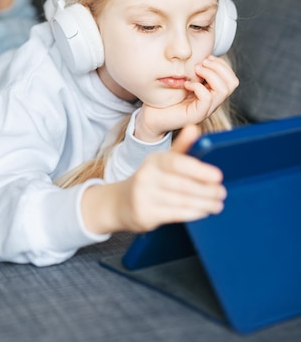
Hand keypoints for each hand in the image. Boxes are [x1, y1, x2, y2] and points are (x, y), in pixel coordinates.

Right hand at [81, 125, 226, 234]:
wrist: (120, 203)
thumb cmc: (149, 180)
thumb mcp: (161, 162)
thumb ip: (181, 146)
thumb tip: (195, 127)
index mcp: (153, 161)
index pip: (176, 162)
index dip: (198, 169)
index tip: (218, 176)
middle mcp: (146, 176)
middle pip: (182, 184)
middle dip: (206, 190)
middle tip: (222, 192)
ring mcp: (144, 196)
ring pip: (181, 200)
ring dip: (204, 203)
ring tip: (218, 203)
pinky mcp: (145, 214)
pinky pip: (174, 214)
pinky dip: (193, 213)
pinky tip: (204, 211)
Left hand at [135, 56, 238, 141]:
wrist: (153, 116)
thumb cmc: (167, 97)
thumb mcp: (184, 79)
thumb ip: (195, 71)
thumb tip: (203, 55)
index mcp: (212, 92)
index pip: (231, 78)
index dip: (221, 64)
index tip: (206, 58)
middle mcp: (213, 102)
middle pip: (232, 83)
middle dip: (219, 67)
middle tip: (201, 63)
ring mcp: (206, 109)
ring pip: (223, 90)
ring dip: (210, 75)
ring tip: (195, 71)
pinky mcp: (197, 114)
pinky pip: (207, 98)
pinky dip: (198, 87)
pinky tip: (186, 84)